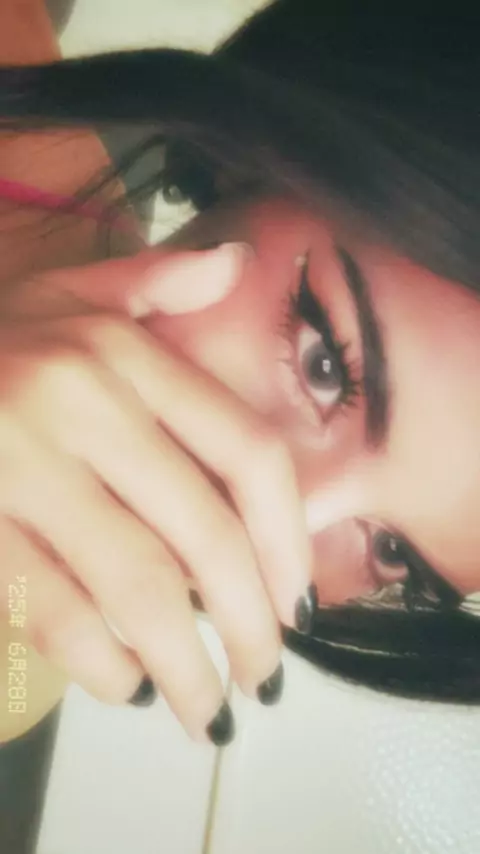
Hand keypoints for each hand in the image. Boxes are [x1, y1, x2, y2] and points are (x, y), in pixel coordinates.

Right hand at [0, 245, 311, 741]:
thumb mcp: (72, 289)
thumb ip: (157, 280)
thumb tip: (232, 265)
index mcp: (124, 353)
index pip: (246, 453)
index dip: (287, 540)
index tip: (297, 601)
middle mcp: (81, 403)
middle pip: (205, 535)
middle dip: (250, 626)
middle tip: (265, 679)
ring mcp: (19, 462)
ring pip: (136, 585)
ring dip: (186, 665)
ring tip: (207, 710)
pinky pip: (50, 607)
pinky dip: (99, 662)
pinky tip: (124, 683)